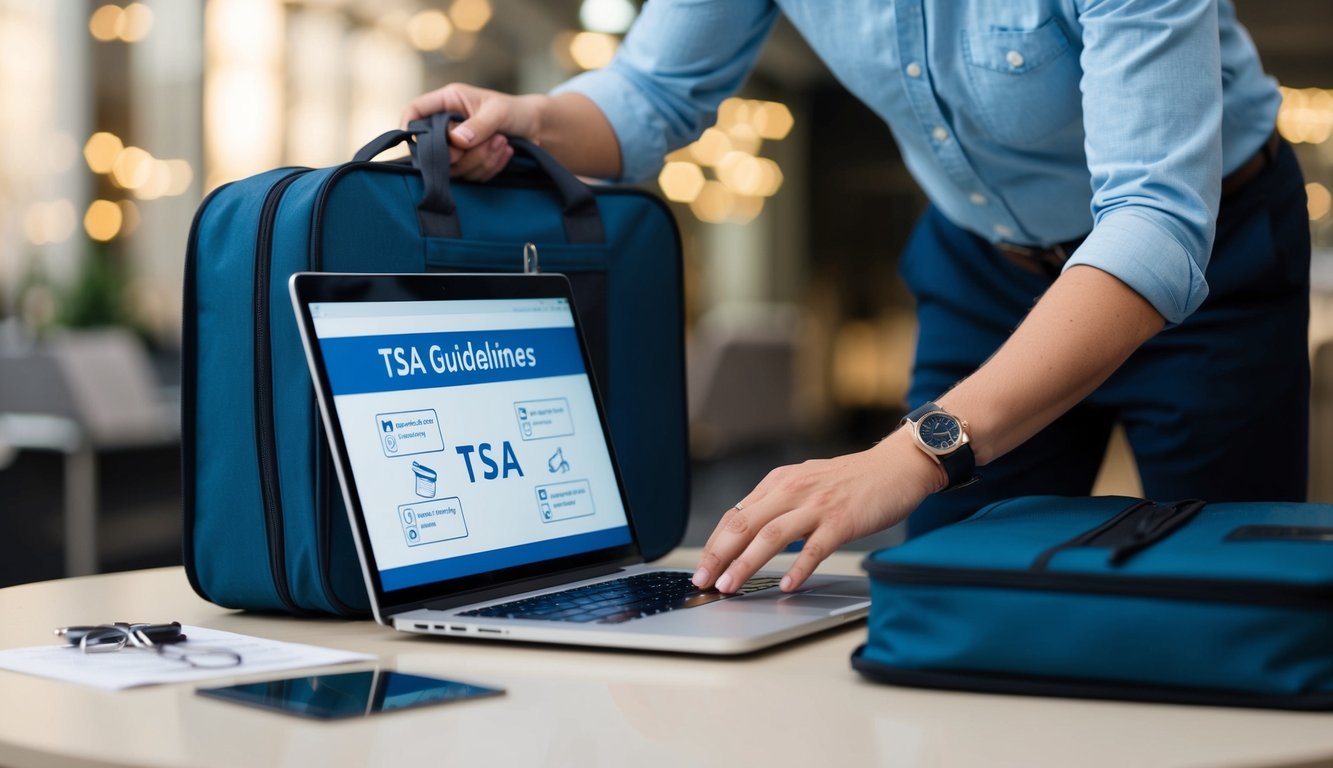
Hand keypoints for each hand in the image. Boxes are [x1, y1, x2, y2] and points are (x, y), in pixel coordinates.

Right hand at [401, 83, 544, 180]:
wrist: (536, 128)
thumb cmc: (515, 111)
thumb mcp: (498, 112)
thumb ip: (478, 125)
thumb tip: (457, 141)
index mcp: (447, 102)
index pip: (415, 111)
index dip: (410, 126)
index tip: (419, 144)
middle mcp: (447, 125)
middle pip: (433, 149)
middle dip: (462, 152)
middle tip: (489, 141)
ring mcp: (457, 147)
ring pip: (454, 167)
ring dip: (481, 159)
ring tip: (502, 143)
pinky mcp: (469, 163)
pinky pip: (471, 176)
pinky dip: (489, 167)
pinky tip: (505, 152)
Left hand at [692, 430, 945, 593]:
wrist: (895, 467)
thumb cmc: (851, 481)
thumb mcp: (804, 484)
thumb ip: (778, 507)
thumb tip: (749, 539)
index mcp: (778, 483)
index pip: (734, 515)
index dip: (714, 544)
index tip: (702, 568)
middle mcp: (792, 490)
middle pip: (744, 525)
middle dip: (718, 556)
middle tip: (704, 581)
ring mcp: (816, 506)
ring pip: (770, 537)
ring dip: (746, 564)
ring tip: (731, 586)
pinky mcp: (842, 521)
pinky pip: (814, 548)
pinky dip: (797, 568)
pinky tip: (786, 585)